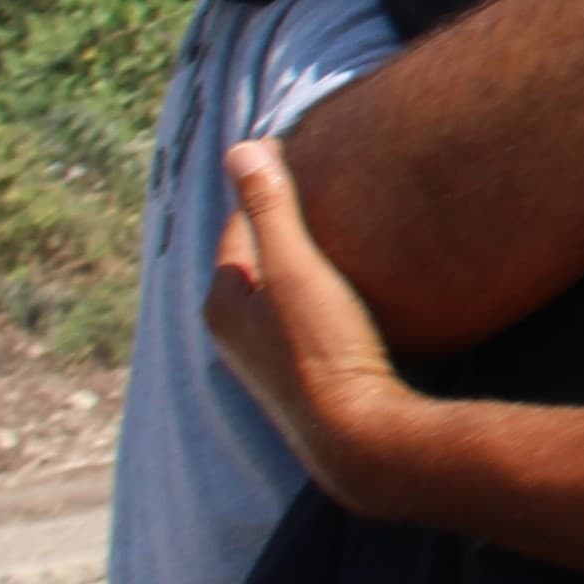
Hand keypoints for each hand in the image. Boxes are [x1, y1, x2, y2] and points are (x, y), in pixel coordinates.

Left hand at [205, 139, 430, 512]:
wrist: (360, 437)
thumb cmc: (323, 350)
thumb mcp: (296, 268)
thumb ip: (270, 207)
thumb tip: (242, 146)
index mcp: (223, 303)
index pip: (240, 226)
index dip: (268, 189)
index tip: (302, 155)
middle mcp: (235, 335)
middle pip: (259, 261)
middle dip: (285, 227)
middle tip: (328, 189)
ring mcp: (270, 362)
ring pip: (283, 295)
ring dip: (305, 266)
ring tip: (347, 236)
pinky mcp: (305, 381)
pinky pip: (306, 322)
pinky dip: (322, 298)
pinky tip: (356, 295)